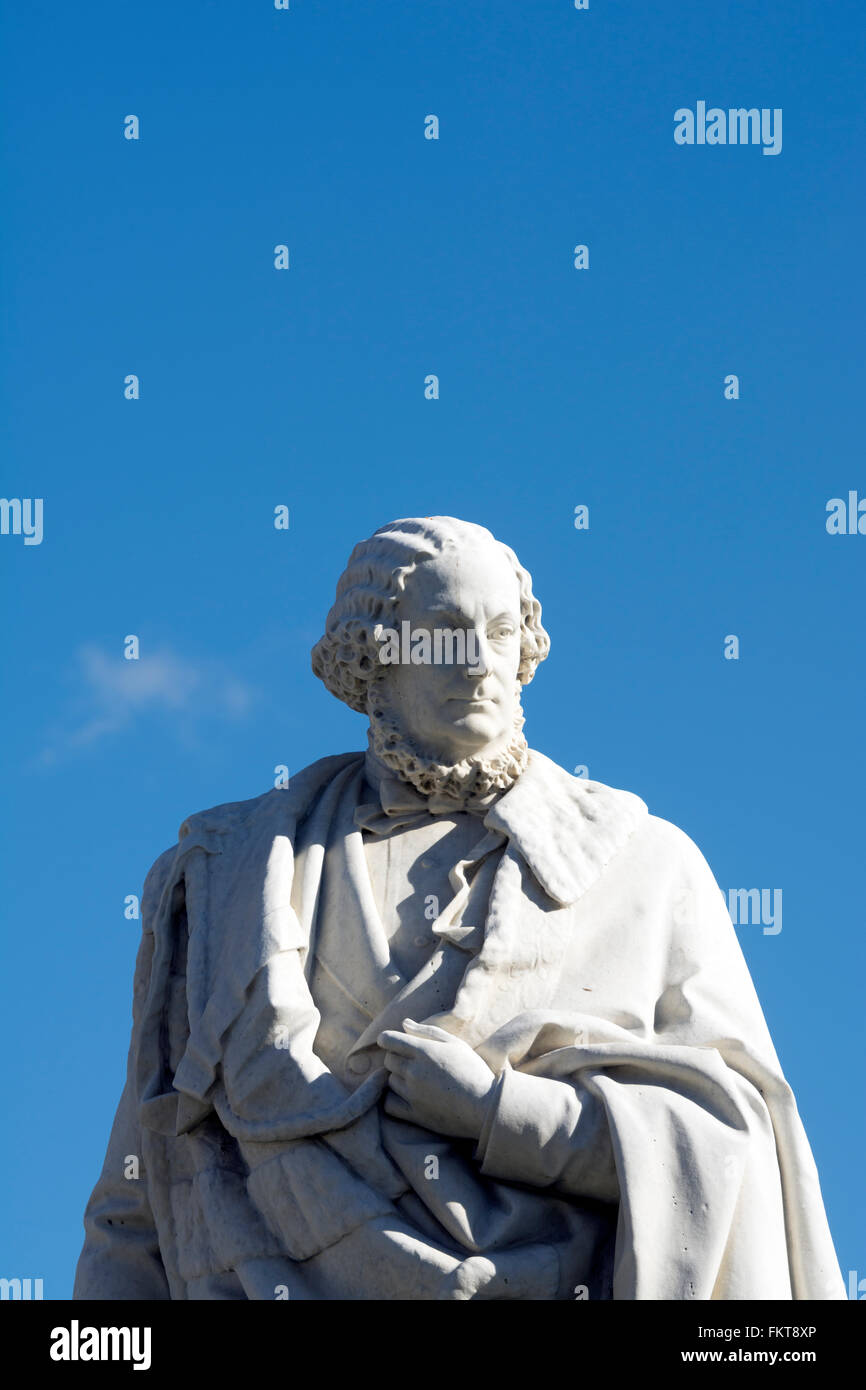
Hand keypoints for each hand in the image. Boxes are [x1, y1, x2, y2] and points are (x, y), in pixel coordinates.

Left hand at [378, 1018, 497, 1140]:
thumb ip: (427, 1032)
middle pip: (388, 1060)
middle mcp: (414, 1071)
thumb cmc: (473, 1070)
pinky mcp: (414, 1114)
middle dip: (396, 1058)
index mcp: (424, 1051)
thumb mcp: (455, 1044)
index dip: (387, 1039)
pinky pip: (388, 1104)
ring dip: (398, 1078)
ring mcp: (413, 1094)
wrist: (485, 1106)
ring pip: (389, 1081)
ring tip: (417, 1081)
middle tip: (413, 1063)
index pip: (388, 1040)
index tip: (390, 1042)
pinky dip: (393, 1099)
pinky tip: (407, 1097)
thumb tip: (404, 1023)